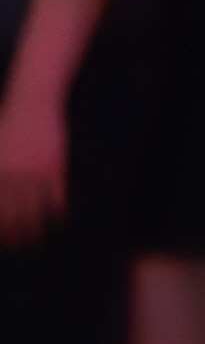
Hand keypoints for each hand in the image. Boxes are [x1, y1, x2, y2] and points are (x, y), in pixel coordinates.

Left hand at [0, 88, 66, 243]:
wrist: (32, 99)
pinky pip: (56, 197)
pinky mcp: (53, 167)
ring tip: (41, 235)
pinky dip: (58, 210)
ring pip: (35, 210)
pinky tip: (60, 216)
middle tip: (23, 244)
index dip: (2, 227)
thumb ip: (0, 170)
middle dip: (17, 233)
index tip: (7, 239)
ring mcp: (32, 172)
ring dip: (38, 227)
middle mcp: (10, 175)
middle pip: (13, 214)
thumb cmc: (10, 121)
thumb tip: (4, 195)